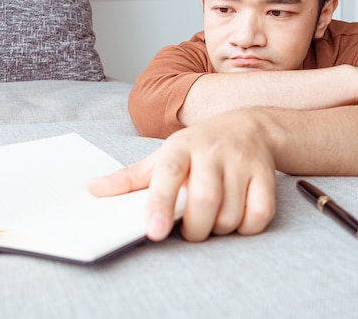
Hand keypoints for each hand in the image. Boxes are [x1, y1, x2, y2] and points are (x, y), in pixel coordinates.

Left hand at [87, 111, 276, 241]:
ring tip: (213, 219)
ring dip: (219, 229)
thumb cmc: (197, 147)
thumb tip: (91, 190)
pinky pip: (259, 215)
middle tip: (191, 230)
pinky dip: (247, 227)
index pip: (167, 175)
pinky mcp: (266, 174)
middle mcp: (211, 151)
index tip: (152, 231)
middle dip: (195, 229)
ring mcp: (241, 162)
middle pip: (203, 202)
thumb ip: (129, 178)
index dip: (159, 204)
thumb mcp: (161, 156)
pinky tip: (238, 217)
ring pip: (230, 215)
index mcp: (180, 147)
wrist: (248, 126)